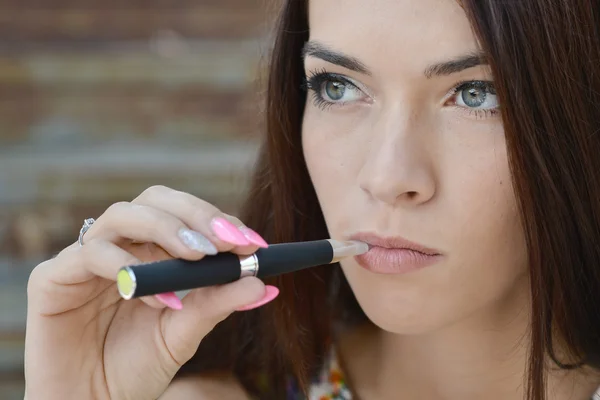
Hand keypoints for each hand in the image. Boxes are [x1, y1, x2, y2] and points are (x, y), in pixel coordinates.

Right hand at [24, 185, 276, 399]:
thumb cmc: (136, 368)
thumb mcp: (185, 333)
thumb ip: (217, 304)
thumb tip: (261, 282)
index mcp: (151, 252)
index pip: (186, 216)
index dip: (218, 221)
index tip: (253, 242)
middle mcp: (121, 246)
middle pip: (155, 200)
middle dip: (195, 215)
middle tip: (225, 239)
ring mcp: (87, 258)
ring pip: (123, 214)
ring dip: (166, 230)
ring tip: (197, 257)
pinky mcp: (54, 277)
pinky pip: (89, 253)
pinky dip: (125, 266)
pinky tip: (156, 298)